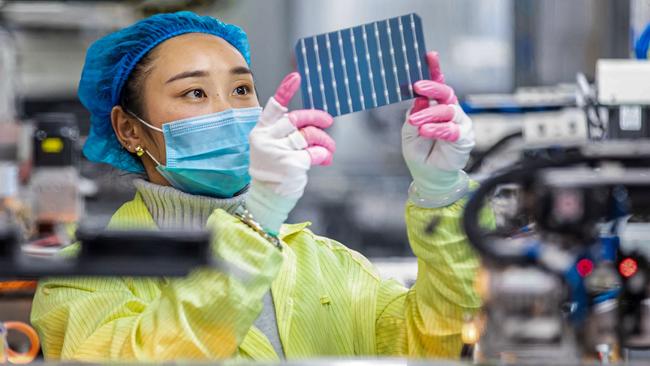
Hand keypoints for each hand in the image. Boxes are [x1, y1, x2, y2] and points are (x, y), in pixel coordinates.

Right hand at [246, 72, 335, 233]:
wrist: (268, 198)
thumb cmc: (274, 171)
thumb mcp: (276, 149)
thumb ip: (290, 135)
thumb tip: (317, 127)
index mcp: (261, 131)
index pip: (274, 107)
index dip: (285, 90)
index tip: (296, 76)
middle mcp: (267, 139)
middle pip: (297, 120)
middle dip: (316, 118)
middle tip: (328, 122)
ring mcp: (277, 151)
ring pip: (308, 136)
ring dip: (324, 141)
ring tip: (329, 149)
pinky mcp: (291, 163)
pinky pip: (315, 153)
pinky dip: (323, 155)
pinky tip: (325, 159)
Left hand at [402, 52, 474, 207]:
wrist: (427, 175)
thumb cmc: (419, 152)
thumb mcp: (409, 132)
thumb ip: (414, 115)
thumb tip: (419, 100)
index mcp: (436, 106)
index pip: (437, 84)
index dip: (434, 69)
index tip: (429, 55)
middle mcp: (449, 111)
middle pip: (446, 92)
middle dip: (432, 87)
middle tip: (418, 87)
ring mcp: (458, 123)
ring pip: (447, 111)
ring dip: (429, 115)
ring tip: (415, 123)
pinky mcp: (463, 137)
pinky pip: (452, 129)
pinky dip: (437, 129)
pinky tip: (426, 131)